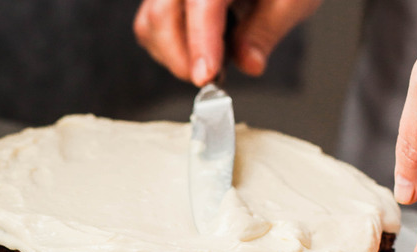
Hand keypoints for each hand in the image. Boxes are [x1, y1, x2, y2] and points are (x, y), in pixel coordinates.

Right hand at [133, 0, 321, 85]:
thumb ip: (266, 30)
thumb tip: (248, 63)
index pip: (202, 4)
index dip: (201, 44)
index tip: (207, 77)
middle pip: (161, 15)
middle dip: (182, 58)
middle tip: (212, 79)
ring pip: (150, 22)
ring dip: (174, 54)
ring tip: (213, 62)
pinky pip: (152, 22)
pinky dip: (170, 45)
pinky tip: (203, 49)